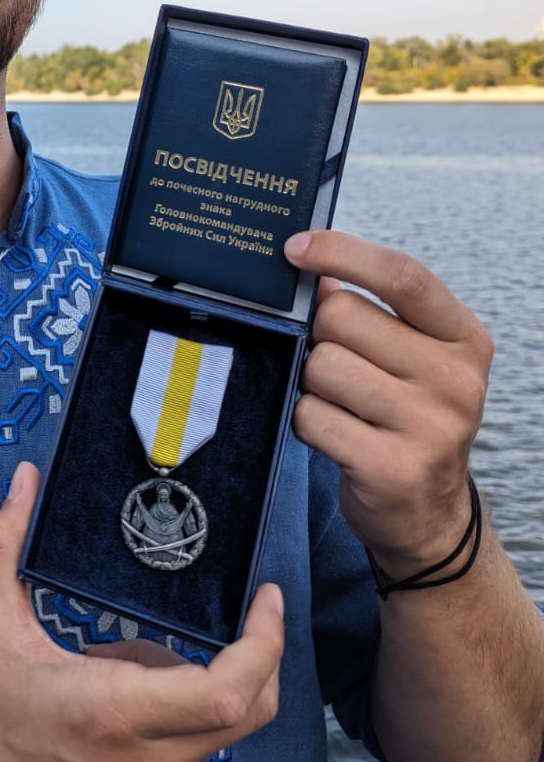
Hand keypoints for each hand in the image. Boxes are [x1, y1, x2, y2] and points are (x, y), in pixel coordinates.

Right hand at [0, 463, 284, 761]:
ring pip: (210, 735)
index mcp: (117, 714)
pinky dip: (168, 737)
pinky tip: (118, 728)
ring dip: (184, 697)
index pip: (230, 689)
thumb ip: (9, 546)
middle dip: (248, 658)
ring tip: (122, 679)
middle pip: (246, 709)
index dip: (265, 643)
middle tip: (234, 623)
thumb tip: (25, 482)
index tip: (268, 601)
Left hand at [285, 229, 491, 574]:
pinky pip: (310, 415)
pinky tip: (336, 436)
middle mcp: (455, 380)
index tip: (296, 248)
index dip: (342, 252)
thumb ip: (372, 311)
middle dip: (322, 338)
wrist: (429, 514)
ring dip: (313, 384)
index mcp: (464, 339)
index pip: (402, 276)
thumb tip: (318, 271)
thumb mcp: (411, 358)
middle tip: (341, 371)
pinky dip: (307, 422)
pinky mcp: (391, 467)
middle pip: (342, 317)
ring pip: (320, 365)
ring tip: (344, 407)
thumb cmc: (409, 419)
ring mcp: (429, 426)